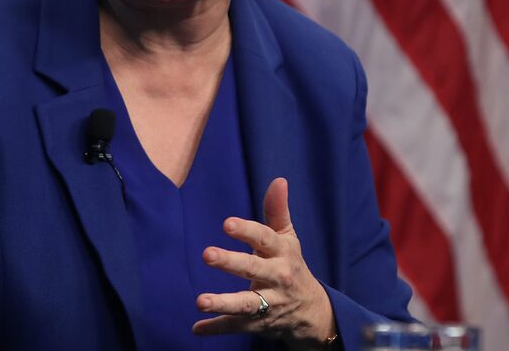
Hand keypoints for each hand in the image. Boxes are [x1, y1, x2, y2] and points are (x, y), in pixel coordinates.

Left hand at [192, 178, 335, 347]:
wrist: (312, 312)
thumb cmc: (291, 264)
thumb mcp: (287, 238)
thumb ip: (277, 210)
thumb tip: (278, 180)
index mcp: (281, 253)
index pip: (264, 239)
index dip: (246, 231)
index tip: (226, 223)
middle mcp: (277, 278)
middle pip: (253, 270)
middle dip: (231, 263)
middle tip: (207, 254)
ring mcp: (268, 303)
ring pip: (246, 304)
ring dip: (223, 303)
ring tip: (200, 301)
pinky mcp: (258, 323)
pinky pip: (236, 326)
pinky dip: (217, 328)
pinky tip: (197, 328)